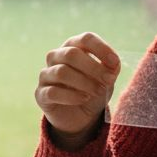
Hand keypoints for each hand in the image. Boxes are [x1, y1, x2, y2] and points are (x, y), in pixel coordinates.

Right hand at [35, 32, 120, 149]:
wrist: (81, 116)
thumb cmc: (93, 90)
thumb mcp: (106, 79)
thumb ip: (111, 69)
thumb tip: (113, 63)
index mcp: (74, 46)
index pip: (86, 39)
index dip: (101, 49)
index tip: (114, 63)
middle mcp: (56, 57)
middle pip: (71, 54)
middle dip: (93, 68)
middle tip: (108, 80)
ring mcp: (46, 74)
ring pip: (61, 72)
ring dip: (84, 82)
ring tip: (98, 91)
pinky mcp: (41, 93)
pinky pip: (53, 92)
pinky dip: (72, 96)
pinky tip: (84, 99)